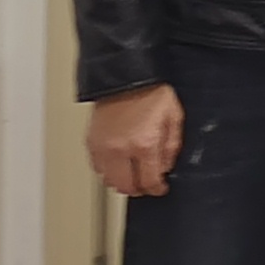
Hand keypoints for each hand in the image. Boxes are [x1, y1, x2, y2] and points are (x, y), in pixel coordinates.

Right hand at [86, 83, 183, 197]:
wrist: (127, 76)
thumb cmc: (151, 92)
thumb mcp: (174, 117)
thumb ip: (171, 147)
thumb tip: (165, 168)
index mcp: (144, 144)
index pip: (148, 181)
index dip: (157, 189)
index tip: (160, 188)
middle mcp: (120, 149)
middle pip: (125, 187)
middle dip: (139, 189)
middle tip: (146, 183)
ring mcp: (103, 147)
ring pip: (108, 181)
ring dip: (121, 181)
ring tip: (132, 173)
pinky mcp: (91, 142)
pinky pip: (97, 167)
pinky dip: (107, 170)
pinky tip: (118, 163)